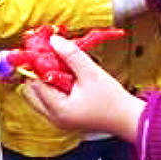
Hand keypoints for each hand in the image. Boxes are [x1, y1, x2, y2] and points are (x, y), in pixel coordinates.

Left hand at [22, 35, 144, 141]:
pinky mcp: (64, 118)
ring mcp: (57, 120)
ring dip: (45, 80)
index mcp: (57, 110)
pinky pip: (48, 100)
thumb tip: (53, 40)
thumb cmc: (113, 100)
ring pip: (38, 95)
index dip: (37, 65)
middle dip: (38, 73)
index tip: (45, 50)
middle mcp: (53, 118)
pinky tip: (67, 78)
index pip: (34, 83)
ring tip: (63, 69)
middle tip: (53, 59)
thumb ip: (71, 55)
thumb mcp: (91, 73)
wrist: (129, 119)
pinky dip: (52, 87)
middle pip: (30, 91)